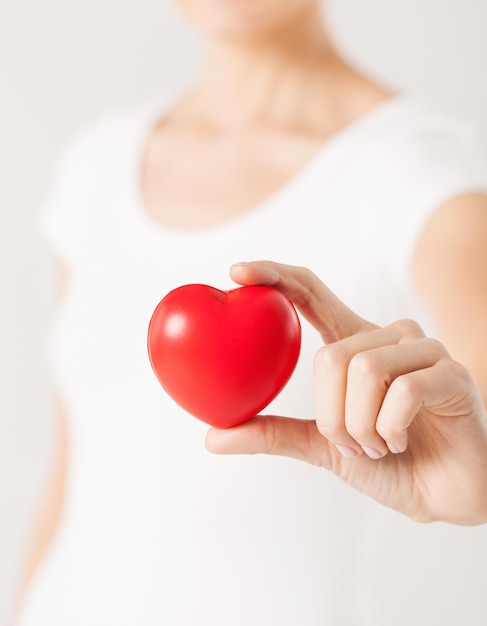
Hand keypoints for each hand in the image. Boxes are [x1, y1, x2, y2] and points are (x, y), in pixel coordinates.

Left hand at [206, 261, 486, 524]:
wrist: (443, 495)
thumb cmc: (387, 462)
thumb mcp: (322, 446)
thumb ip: (274, 433)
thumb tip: (212, 436)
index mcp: (354, 344)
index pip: (311, 293)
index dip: (275, 275)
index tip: (236, 272)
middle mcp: (388, 336)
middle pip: (331, 355)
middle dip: (332, 417)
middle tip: (353, 444)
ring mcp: (424, 350)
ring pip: (363, 369)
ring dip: (360, 427)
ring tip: (378, 445)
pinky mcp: (451, 373)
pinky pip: (403, 391)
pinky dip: (389, 430)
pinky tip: (401, 442)